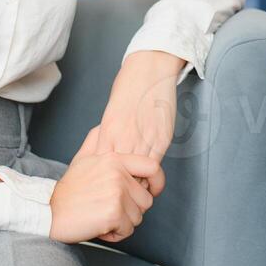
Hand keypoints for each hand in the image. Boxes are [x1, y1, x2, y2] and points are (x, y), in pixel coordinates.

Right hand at [48, 126, 164, 243]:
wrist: (48, 212)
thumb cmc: (68, 191)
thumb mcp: (83, 159)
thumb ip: (96, 142)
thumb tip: (103, 127)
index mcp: (114, 159)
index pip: (152, 167)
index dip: (157, 183)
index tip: (152, 192)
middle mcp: (118, 173)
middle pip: (146, 199)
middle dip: (131, 210)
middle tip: (110, 210)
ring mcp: (117, 193)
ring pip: (138, 217)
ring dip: (123, 224)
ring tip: (102, 217)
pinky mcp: (114, 213)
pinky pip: (128, 230)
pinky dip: (116, 234)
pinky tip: (101, 228)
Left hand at [94, 50, 181, 192]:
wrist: (148, 71)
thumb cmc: (128, 91)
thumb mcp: (112, 116)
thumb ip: (110, 138)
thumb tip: (110, 159)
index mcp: (108, 132)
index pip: (104, 168)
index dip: (105, 180)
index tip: (107, 186)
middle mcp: (125, 138)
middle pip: (120, 175)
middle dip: (120, 187)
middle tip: (122, 194)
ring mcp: (144, 139)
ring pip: (138, 174)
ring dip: (137, 183)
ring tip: (136, 186)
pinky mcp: (161, 138)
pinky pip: (154, 165)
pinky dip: (151, 173)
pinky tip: (149, 175)